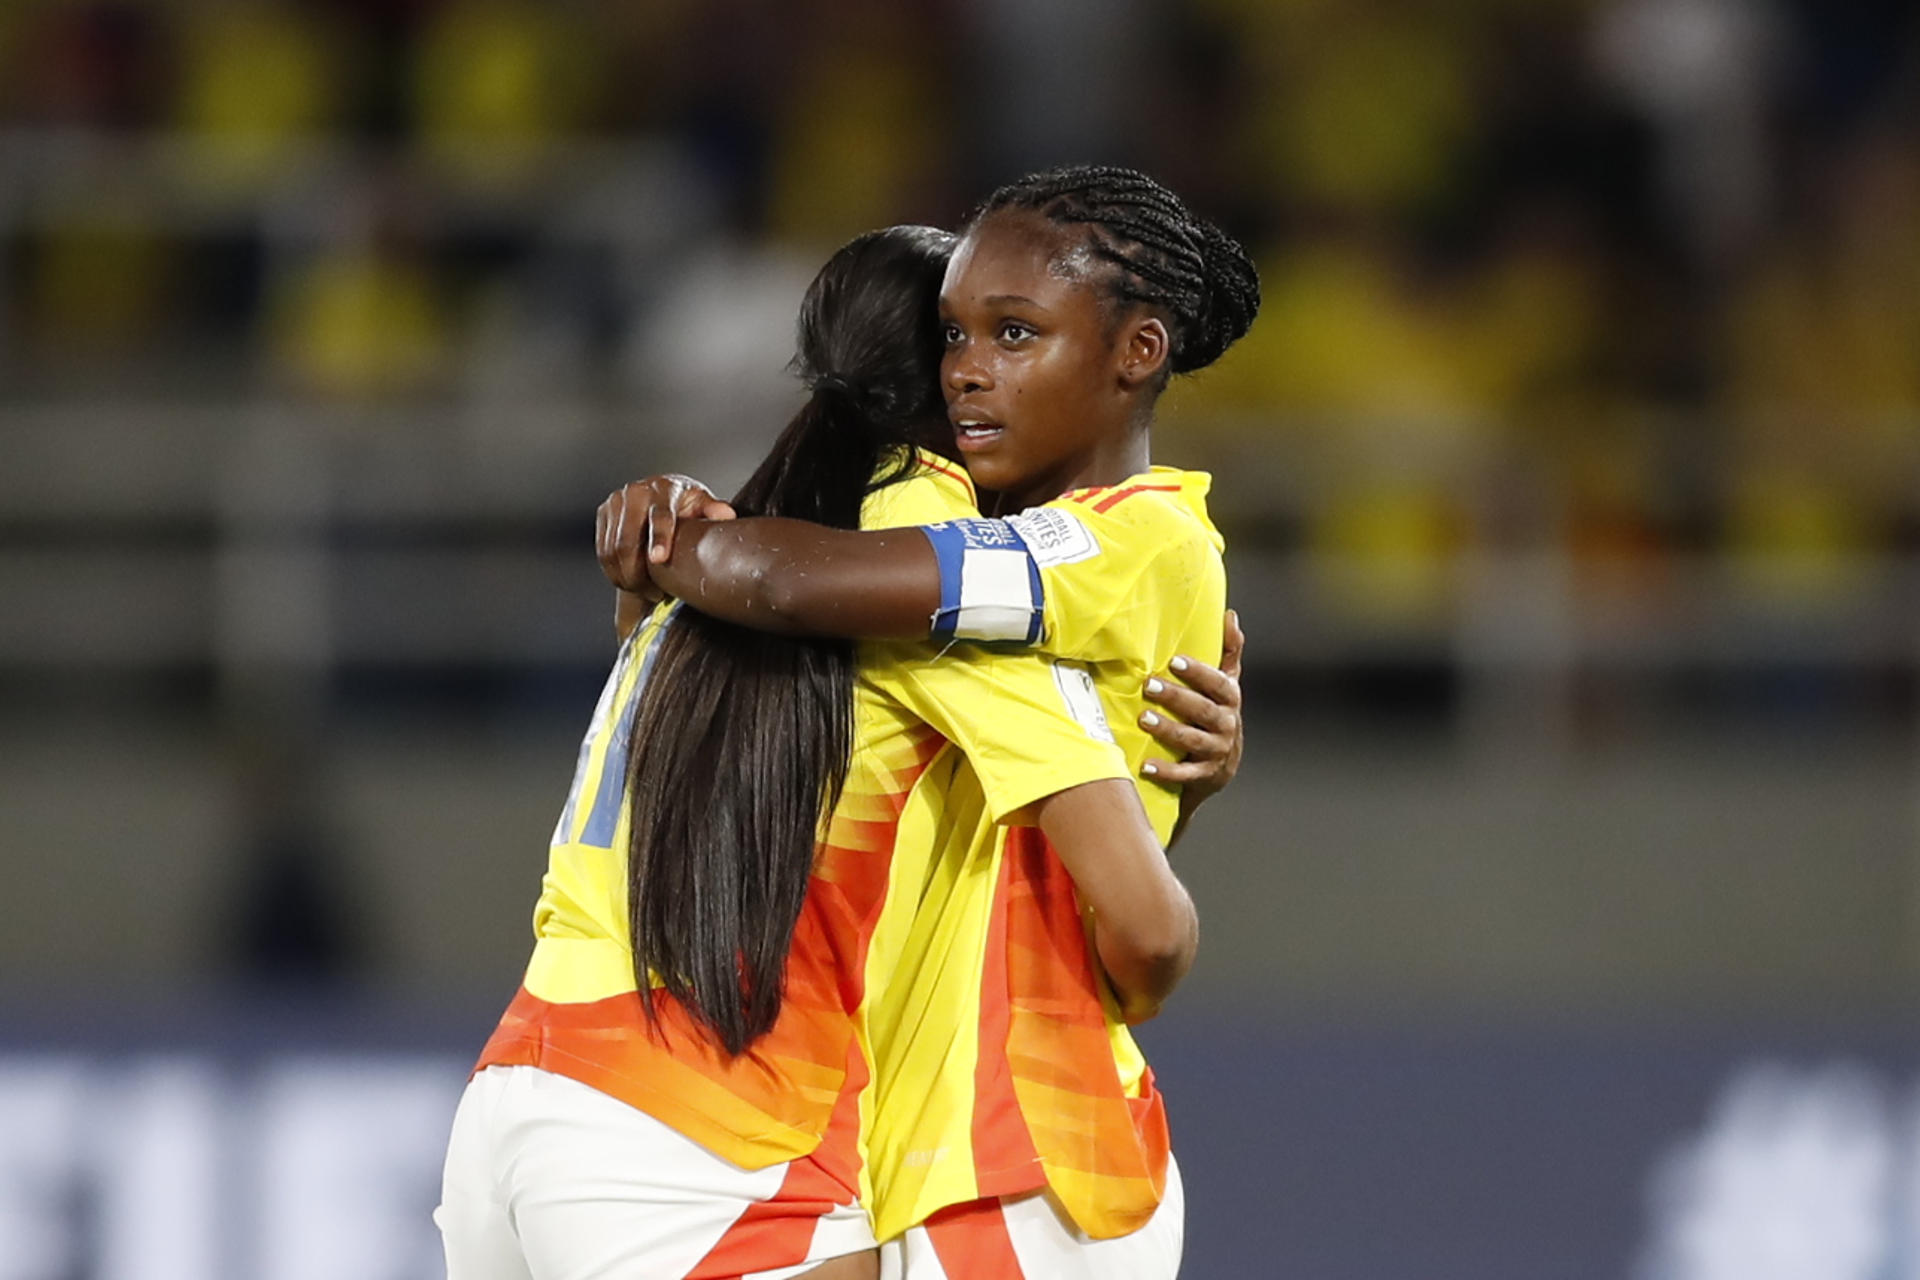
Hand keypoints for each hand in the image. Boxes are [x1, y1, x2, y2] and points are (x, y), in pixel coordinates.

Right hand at [595, 475, 736, 604]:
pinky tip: (630, 583)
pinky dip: (614, 573)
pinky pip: (602, 551)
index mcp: (664, 489)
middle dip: (638, 573)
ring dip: (626, 577)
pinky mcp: (603, 514)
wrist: (660, 493)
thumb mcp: (702, 503)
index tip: (659, 560)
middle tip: (656, 594)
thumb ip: (713, 510)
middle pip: (627, 541)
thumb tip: (726, 516)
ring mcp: (615, 503)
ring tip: (645, 591)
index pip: (659, 516)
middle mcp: (635, 492)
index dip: (659, 539)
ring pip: (612, 550)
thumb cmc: (685, 504)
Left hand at [1140, 609, 1244, 813]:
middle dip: (1176, 697)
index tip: (1175, 661)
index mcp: (1230, 700)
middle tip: (1149, 685)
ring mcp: (1217, 751)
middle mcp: (1227, 725)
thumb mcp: (1226, 685)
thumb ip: (1229, 652)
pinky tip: (1146, 765)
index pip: (1218, 683)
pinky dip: (1166, 771)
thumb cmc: (1217, 715)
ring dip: (1167, 729)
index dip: (1198, 672)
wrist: (1221, 767)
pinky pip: (1185, 774)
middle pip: (1202, 710)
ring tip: (1143, 719)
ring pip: (1192, 739)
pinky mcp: (1205, 775)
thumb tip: (1230, 615)